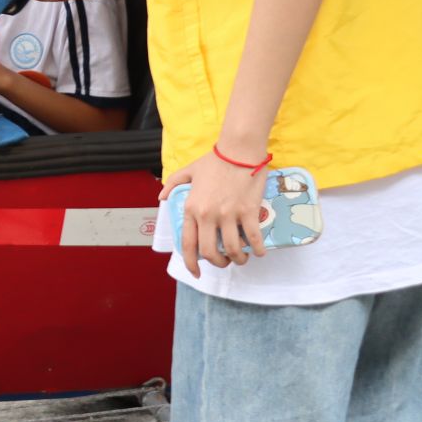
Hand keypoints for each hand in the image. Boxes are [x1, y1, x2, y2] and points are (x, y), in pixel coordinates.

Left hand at [160, 151, 269, 276]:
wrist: (239, 150)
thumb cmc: (215, 160)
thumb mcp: (188, 171)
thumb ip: (173, 184)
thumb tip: (161, 197)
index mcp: (191, 208)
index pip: (188, 244)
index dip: (190, 263)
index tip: (195, 272)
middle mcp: (207, 214)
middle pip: (209, 252)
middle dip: (217, 263)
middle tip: (224, 263)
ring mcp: (228, 214)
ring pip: (232, 249)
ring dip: (238, 259)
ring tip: (242, 258)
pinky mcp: (248, 211)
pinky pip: (253, 238)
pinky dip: (257, 249)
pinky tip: (260, 251)